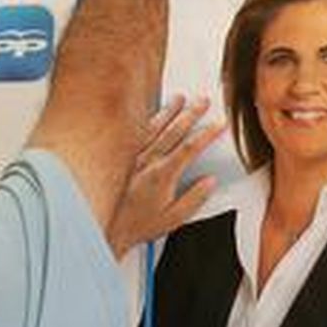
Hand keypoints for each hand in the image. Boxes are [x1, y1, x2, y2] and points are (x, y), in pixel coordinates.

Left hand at [107, 96, 223, 254]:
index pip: (190, 148)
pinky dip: (146, 121)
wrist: (107, 228)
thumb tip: (210, 182)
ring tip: (179, 98)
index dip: (207, 134)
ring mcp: (134, 158)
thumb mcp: (175, 218)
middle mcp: (148, 162)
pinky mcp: (123, 159)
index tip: (219, 124)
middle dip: (191, 113)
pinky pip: (136, 135)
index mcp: (163, 175)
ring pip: (154, 128)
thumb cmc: (139, 225)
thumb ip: (195, 198)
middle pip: (174, 131)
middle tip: (203, 100)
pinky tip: (152, 114)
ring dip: (169, 111)